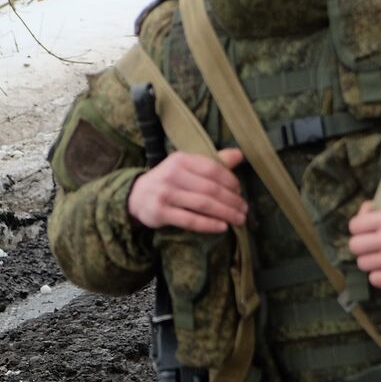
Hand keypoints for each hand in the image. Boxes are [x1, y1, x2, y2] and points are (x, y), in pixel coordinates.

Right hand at [128, 148, 246, 232]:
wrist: (136, 195)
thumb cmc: (170, 179)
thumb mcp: (187, 166)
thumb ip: (213, 161)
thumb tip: (240, 154)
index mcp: (181, 159)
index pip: (213, 169)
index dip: (231, 181)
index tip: (240, 191)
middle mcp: (172, 175)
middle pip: (210, 189)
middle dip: (232, 200)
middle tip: (244, 209)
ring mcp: (164, 194)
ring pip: (203, 205)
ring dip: (225, 213)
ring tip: (239, 219)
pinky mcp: (159, 213)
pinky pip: (189, 220)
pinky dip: (209, 224)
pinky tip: (222, 227)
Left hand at [348, 201, 380, 286]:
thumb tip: (364, 214)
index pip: (354, 225)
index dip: (359, 228)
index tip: (367, 230)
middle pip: (354, 246)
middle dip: (362, 246)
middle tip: (373, 247)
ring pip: (362, 264)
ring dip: (371, 262)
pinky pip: (375, 280)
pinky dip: (379, 277)